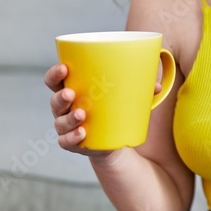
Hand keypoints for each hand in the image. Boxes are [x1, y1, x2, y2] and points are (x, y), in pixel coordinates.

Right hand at [44, 63, 166, 160]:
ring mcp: (67, 127)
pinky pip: (66, 142)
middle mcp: (65, 109)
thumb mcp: (124, 96)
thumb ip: (139, 88)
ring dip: (69, 118)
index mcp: (72, 90)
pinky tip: (82, 133)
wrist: (113, 139)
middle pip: (55, 101)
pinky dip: (72, 138)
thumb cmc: (114, 108)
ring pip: (60, 122)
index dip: (55, 73)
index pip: (55, 80)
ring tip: (82, 113)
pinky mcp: (73, 143)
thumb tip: (156, 86)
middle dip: (60, 97)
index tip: (64, 67)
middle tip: (71, 93)